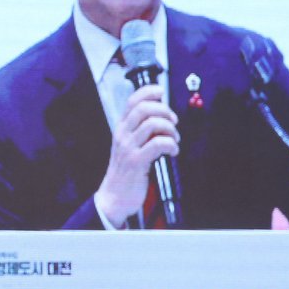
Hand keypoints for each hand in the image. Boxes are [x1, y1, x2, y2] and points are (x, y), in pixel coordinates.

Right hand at [94, 84, 179, 227]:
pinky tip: (173, 151)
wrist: (114, 196)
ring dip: (170, 129)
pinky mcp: (136, 161)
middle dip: (164, 111)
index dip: (148, 92)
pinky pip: (158, 144)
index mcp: (121, 129)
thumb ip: (142, 132)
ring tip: (174, 139)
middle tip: (173, 122)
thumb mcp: (129, 146)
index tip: (161, 91)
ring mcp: (128, 148)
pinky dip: (171, 144)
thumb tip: (162, 117)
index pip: (132, 101)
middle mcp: (123, 135)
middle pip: (144, 108)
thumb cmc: (126, 171)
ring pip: (152, 124)